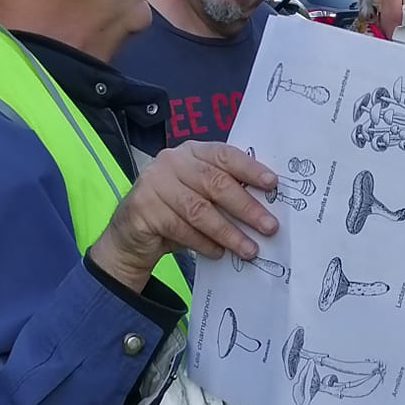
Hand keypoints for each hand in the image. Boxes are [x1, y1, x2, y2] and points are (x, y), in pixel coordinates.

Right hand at [90, 143, 278, 293]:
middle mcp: (171, 161)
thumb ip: (226, 191)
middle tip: (269, 226)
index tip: (273, 184)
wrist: (131, 235)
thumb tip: (267, 207)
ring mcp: (154, 183)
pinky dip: (203, 243)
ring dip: (228, 232)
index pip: (224, 155)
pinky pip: (180, 228)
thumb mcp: (201, 195)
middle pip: (215, 183)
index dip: (250, 169)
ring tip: (249, 249)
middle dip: (246, 207)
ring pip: (199, 210)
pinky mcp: (143, 209)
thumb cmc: (175, 211)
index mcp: (192, 152)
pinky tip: (218, 253)